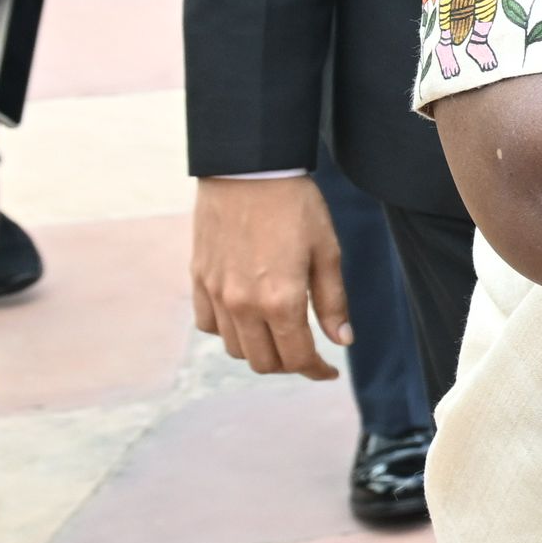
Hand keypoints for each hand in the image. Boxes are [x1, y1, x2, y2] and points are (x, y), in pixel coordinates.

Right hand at [190, 172, 346, 380]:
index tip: (329, 371)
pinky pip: (208, 325)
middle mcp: (243, 304)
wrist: (249, 171)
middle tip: (307, 353)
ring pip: (235, 348)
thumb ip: (332, 302)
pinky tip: (247, 318)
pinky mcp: (198, 279)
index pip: (297, 357)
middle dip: (289, 365)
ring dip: (259, 350)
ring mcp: (216, 293)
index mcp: (281, 300)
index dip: (316, 371)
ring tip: (280, 335)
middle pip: (262, 362)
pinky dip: (228, 331)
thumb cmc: (296, 207)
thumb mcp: (327, 252)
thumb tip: (342, 340)